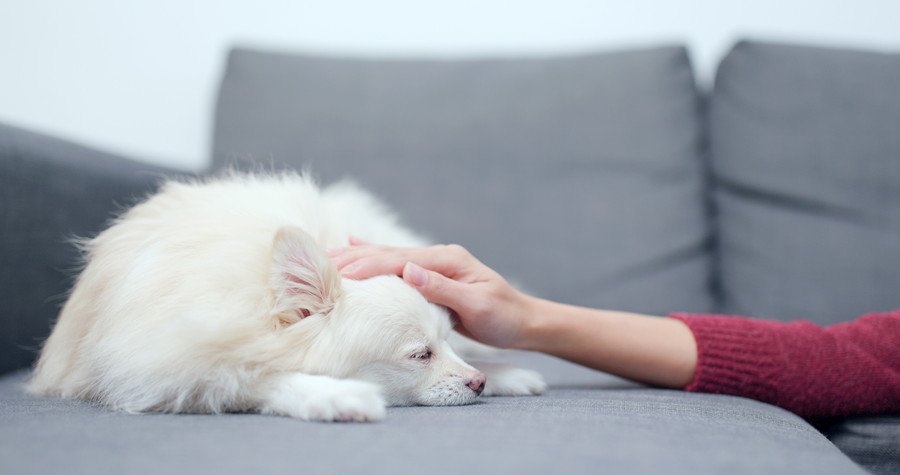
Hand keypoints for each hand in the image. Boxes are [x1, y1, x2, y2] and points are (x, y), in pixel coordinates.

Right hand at [330, 239, 532, 348]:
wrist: (522, 322)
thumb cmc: (503, 317)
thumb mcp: (476, 305)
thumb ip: (442, 288)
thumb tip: (409, 271)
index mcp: (447, 260)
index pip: (398, 260)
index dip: (367, 264)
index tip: (339, 271)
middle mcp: (439, 257)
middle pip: (388, 254)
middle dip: (354, 258)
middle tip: (320, 263)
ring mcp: (435, 265)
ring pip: (389, 257)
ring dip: (358, 256)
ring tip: (327, 256)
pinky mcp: (432, 276)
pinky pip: (396, 266)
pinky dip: (374, 257)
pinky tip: (355, 247)